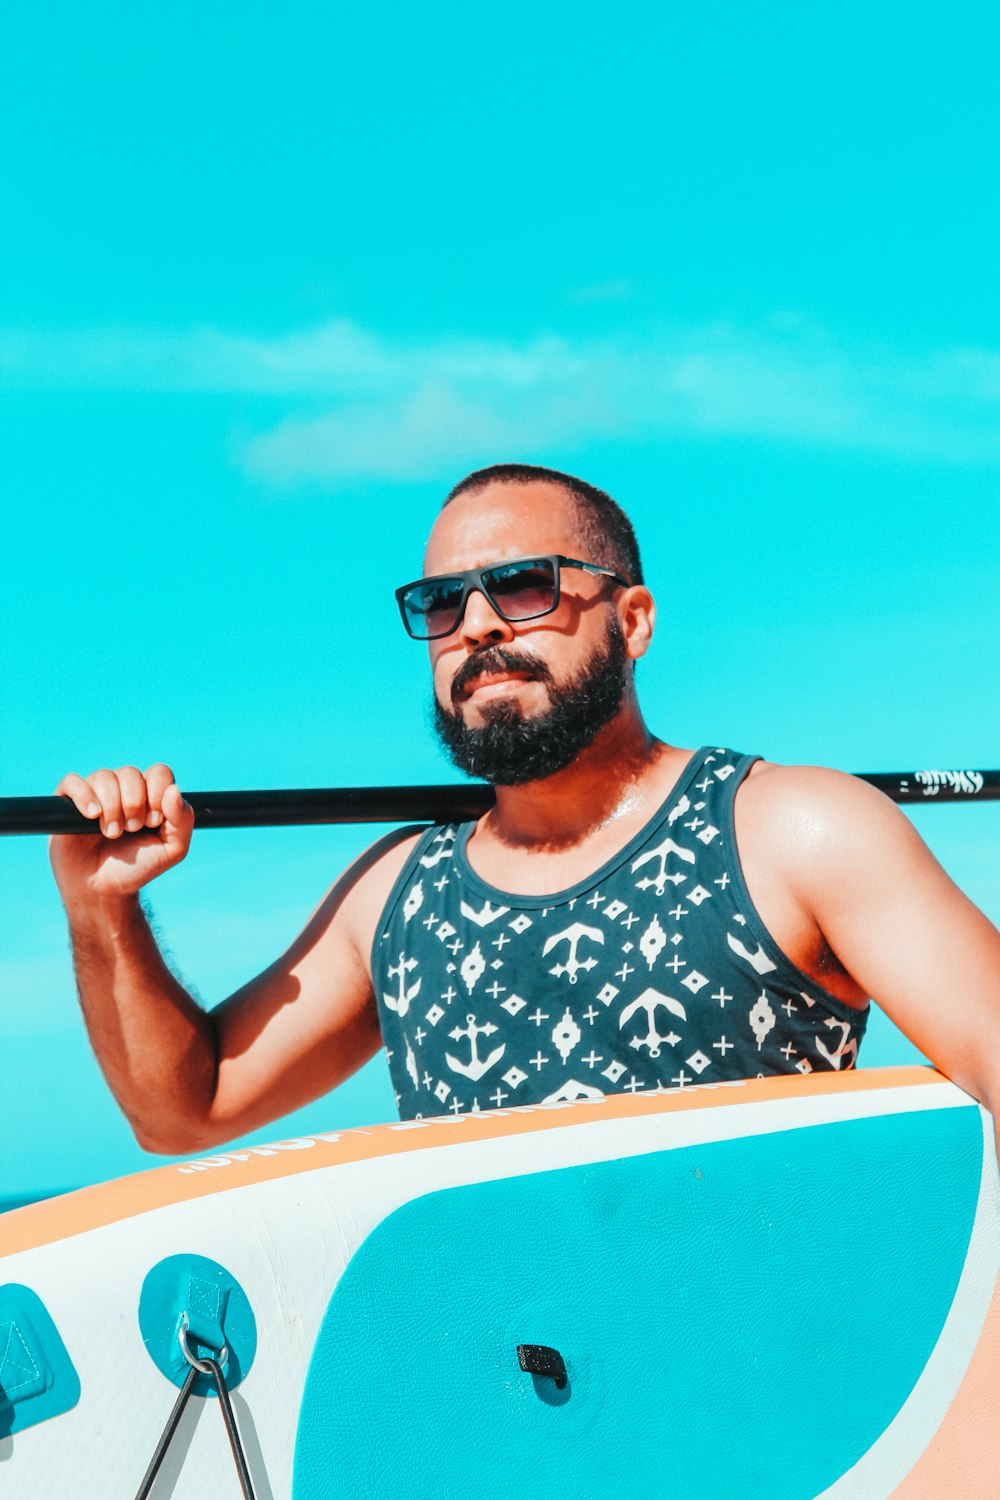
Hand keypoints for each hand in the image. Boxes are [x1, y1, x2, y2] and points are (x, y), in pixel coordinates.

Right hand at [49, 763, 194, 902]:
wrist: (103, 889)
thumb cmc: (137, 867)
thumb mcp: (171, 850)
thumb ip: (182, 821)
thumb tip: (173, 790)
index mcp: (149, 794)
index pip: (159, 772)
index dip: (157, 792)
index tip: (153, 822)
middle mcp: (123, 788)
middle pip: (130, 773)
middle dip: (133, 803)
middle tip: (131, 829)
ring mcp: (95, 793)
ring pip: (103, 776)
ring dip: (111, 806)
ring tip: (112, 833)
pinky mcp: (68, 802)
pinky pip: (73, 781)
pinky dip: (84, 796)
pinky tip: (92, 816)